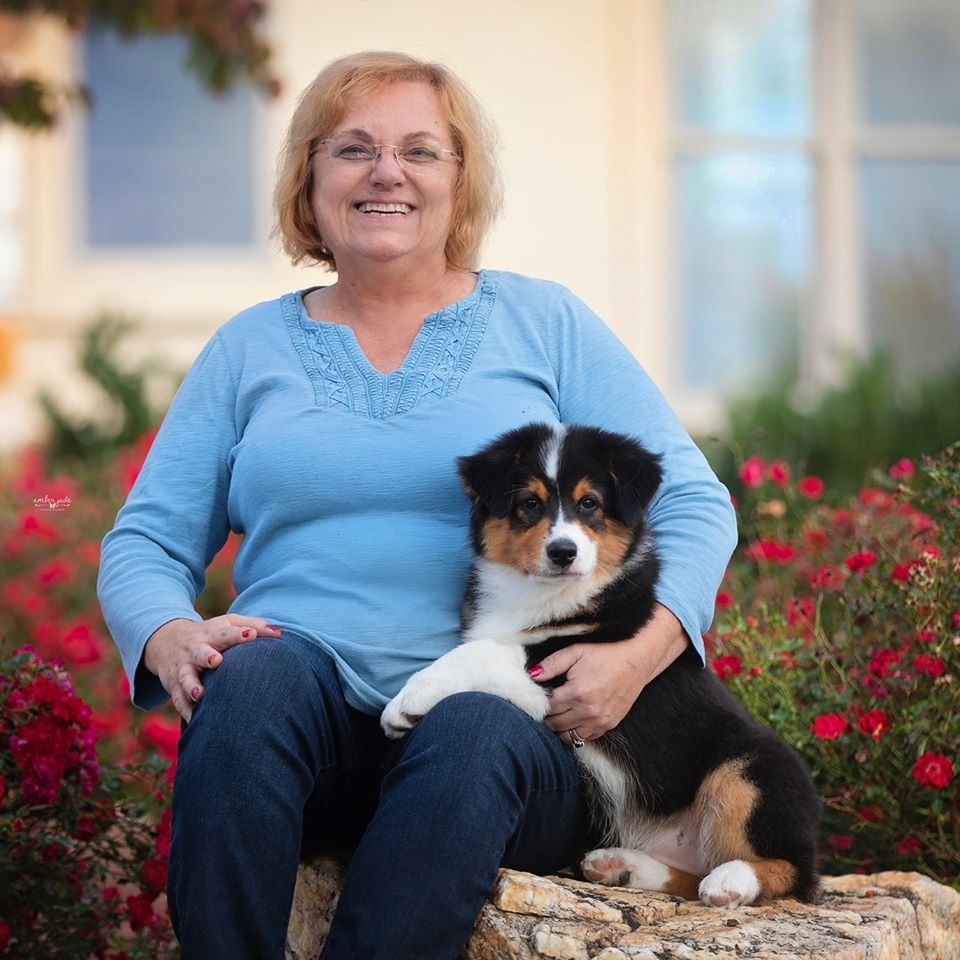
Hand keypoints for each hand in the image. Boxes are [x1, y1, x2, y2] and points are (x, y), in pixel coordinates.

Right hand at [143, 615, 281, 721]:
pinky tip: (194, 719)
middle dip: (207, 656)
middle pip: (200, 652)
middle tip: (216, 661)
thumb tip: (279, 633)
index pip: (226, 632)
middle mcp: (195, 650)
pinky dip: (185, 710)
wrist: (166, 642)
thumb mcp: (228, 623)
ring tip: (198, 694)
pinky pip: (178, 700)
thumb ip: (254, 625)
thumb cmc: (210, 634)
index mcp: (212, 634)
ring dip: (191, 685)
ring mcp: (183, 668)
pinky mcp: (174, 686)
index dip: (238, 634)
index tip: (251, 635)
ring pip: (185, 677)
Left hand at [532, 604, 687, 744]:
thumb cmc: (606, 653)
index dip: (540, 703)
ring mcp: (600, 721)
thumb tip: (531, 675)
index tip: (539, 697)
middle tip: (546, 706)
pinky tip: (573, 719)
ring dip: (559, 727)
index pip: (547, 708)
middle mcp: (588, 711)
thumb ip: (551, 664)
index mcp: (576, 692)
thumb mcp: (576, 652)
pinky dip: (575, 732)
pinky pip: (584, 738)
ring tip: (558, 714)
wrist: (637, 661)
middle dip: (547, 716)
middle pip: (555, 724)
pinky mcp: (608, 725)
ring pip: (568, 736)